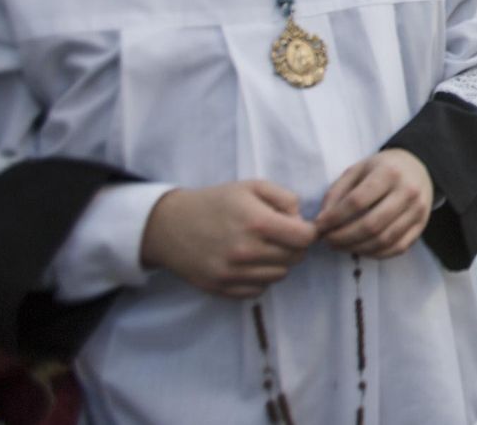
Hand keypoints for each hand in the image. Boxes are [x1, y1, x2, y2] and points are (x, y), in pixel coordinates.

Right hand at [140, 181, 315, 298]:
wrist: (170, 225)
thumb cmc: (215, 202)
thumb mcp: (252, 187)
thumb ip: (285, 198)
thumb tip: (300, 221)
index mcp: (256, 223)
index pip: (304, 238)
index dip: (307, 231)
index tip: (297, 227)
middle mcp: (246, 251)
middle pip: (295, 258)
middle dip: (293, 246)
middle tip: (279, 236)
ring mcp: (232, 273)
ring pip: (279, 275)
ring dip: (277, 263)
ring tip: (261, 248)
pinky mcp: (221, 288)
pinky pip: (259, 290)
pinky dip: (260, 278)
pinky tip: (249, 263)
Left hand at [315, 149, 433, 258]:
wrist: (418, 168)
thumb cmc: (381, 169)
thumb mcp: (357, 170)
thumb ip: (337, 192)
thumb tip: (323, 221)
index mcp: (388, 173)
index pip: (357, 202)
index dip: (334, 218)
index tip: (319, 226)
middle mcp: (407, 192)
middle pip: (371, 225)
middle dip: (344, 238)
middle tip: (328, 240)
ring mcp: (418, 210)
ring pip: (384, 240)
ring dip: (357, 248)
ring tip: (340, 246)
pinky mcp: (422, 225)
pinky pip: (398, 248)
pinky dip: (376, 254)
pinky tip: (360, 249)